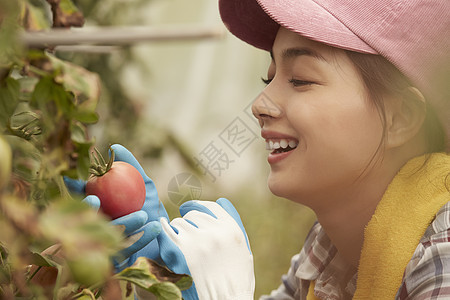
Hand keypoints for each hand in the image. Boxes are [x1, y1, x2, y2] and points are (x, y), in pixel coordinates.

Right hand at [64, 144, 167, 268]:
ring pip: (109, 236)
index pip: (81, 199)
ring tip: (144, 215)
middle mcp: (97, 229)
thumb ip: (131, 166)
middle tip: (96, 199)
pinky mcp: (118, 263)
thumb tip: (114, 147)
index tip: (75, 179)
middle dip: (88, 210)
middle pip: (88, 220)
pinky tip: (154, 226)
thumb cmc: (150, 206)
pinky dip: (143, 237)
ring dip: (126, 224)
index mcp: (99, 210)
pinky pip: (129, 250)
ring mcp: (106, 247)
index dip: (74, 190)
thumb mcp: (144, 184)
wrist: (167, 233)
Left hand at [155, 198, 254, 299]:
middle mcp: (214, 232)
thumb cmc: (235, 282)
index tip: (190, 210)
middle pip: (193, 216)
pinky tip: (162, 233)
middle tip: (188, 237)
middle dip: (189, 224)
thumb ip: (234, 223)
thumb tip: (221, 200)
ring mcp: (195, 242)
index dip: (198, 207)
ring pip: (179, 224)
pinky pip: (165, 232)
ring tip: (181, 246)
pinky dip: (163, 231)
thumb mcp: (244, 250)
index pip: (211, 207)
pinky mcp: (177, 253)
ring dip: (177, 232)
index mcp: (231, 229)